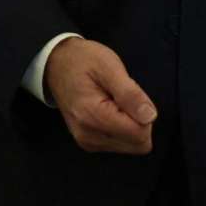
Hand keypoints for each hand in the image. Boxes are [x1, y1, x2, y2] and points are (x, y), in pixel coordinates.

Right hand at [44, 37, 156, 154]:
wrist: (55, 63)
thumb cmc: (82, 60)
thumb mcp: (109, 67)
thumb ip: (130, 93)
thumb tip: (150, 117)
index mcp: (92, 116)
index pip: (139, 134)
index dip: (143, 113)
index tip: (128, 94)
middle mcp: (88, 136)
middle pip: (138, 143)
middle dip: (138, 120)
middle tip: (120, 97)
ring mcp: (87, 142)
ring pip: (131, 145)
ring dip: (129, 124)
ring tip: (112, 101)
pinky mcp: (88, 143)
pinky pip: (121, 144)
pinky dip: (121, 128)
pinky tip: (108, 110)